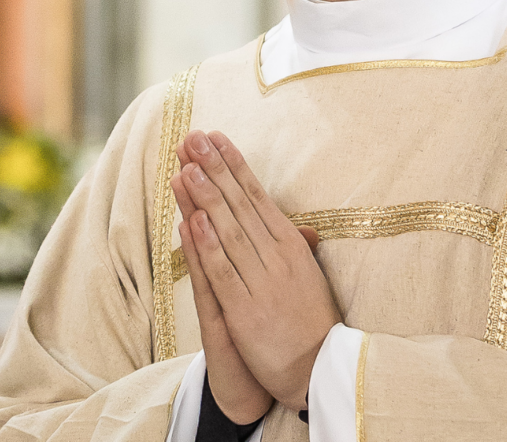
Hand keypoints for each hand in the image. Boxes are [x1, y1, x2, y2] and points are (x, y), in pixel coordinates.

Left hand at [177, 131, 341, 411]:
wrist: (319, 369)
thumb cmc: (311, 320)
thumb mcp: (308, 274)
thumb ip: (296, 246)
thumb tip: (300, 224)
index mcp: (290, 244)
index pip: (257, 195)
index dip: (233, 165)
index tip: (215, 136)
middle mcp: (277, 257)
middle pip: (240, 205)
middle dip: (215, 169)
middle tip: (192, 137)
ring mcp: (262, 282)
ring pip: (229, 232)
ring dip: (207, 198)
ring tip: (188, 167)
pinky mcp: (246, 310)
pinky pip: (224, 273)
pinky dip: (209, 246)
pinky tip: (193, 222)